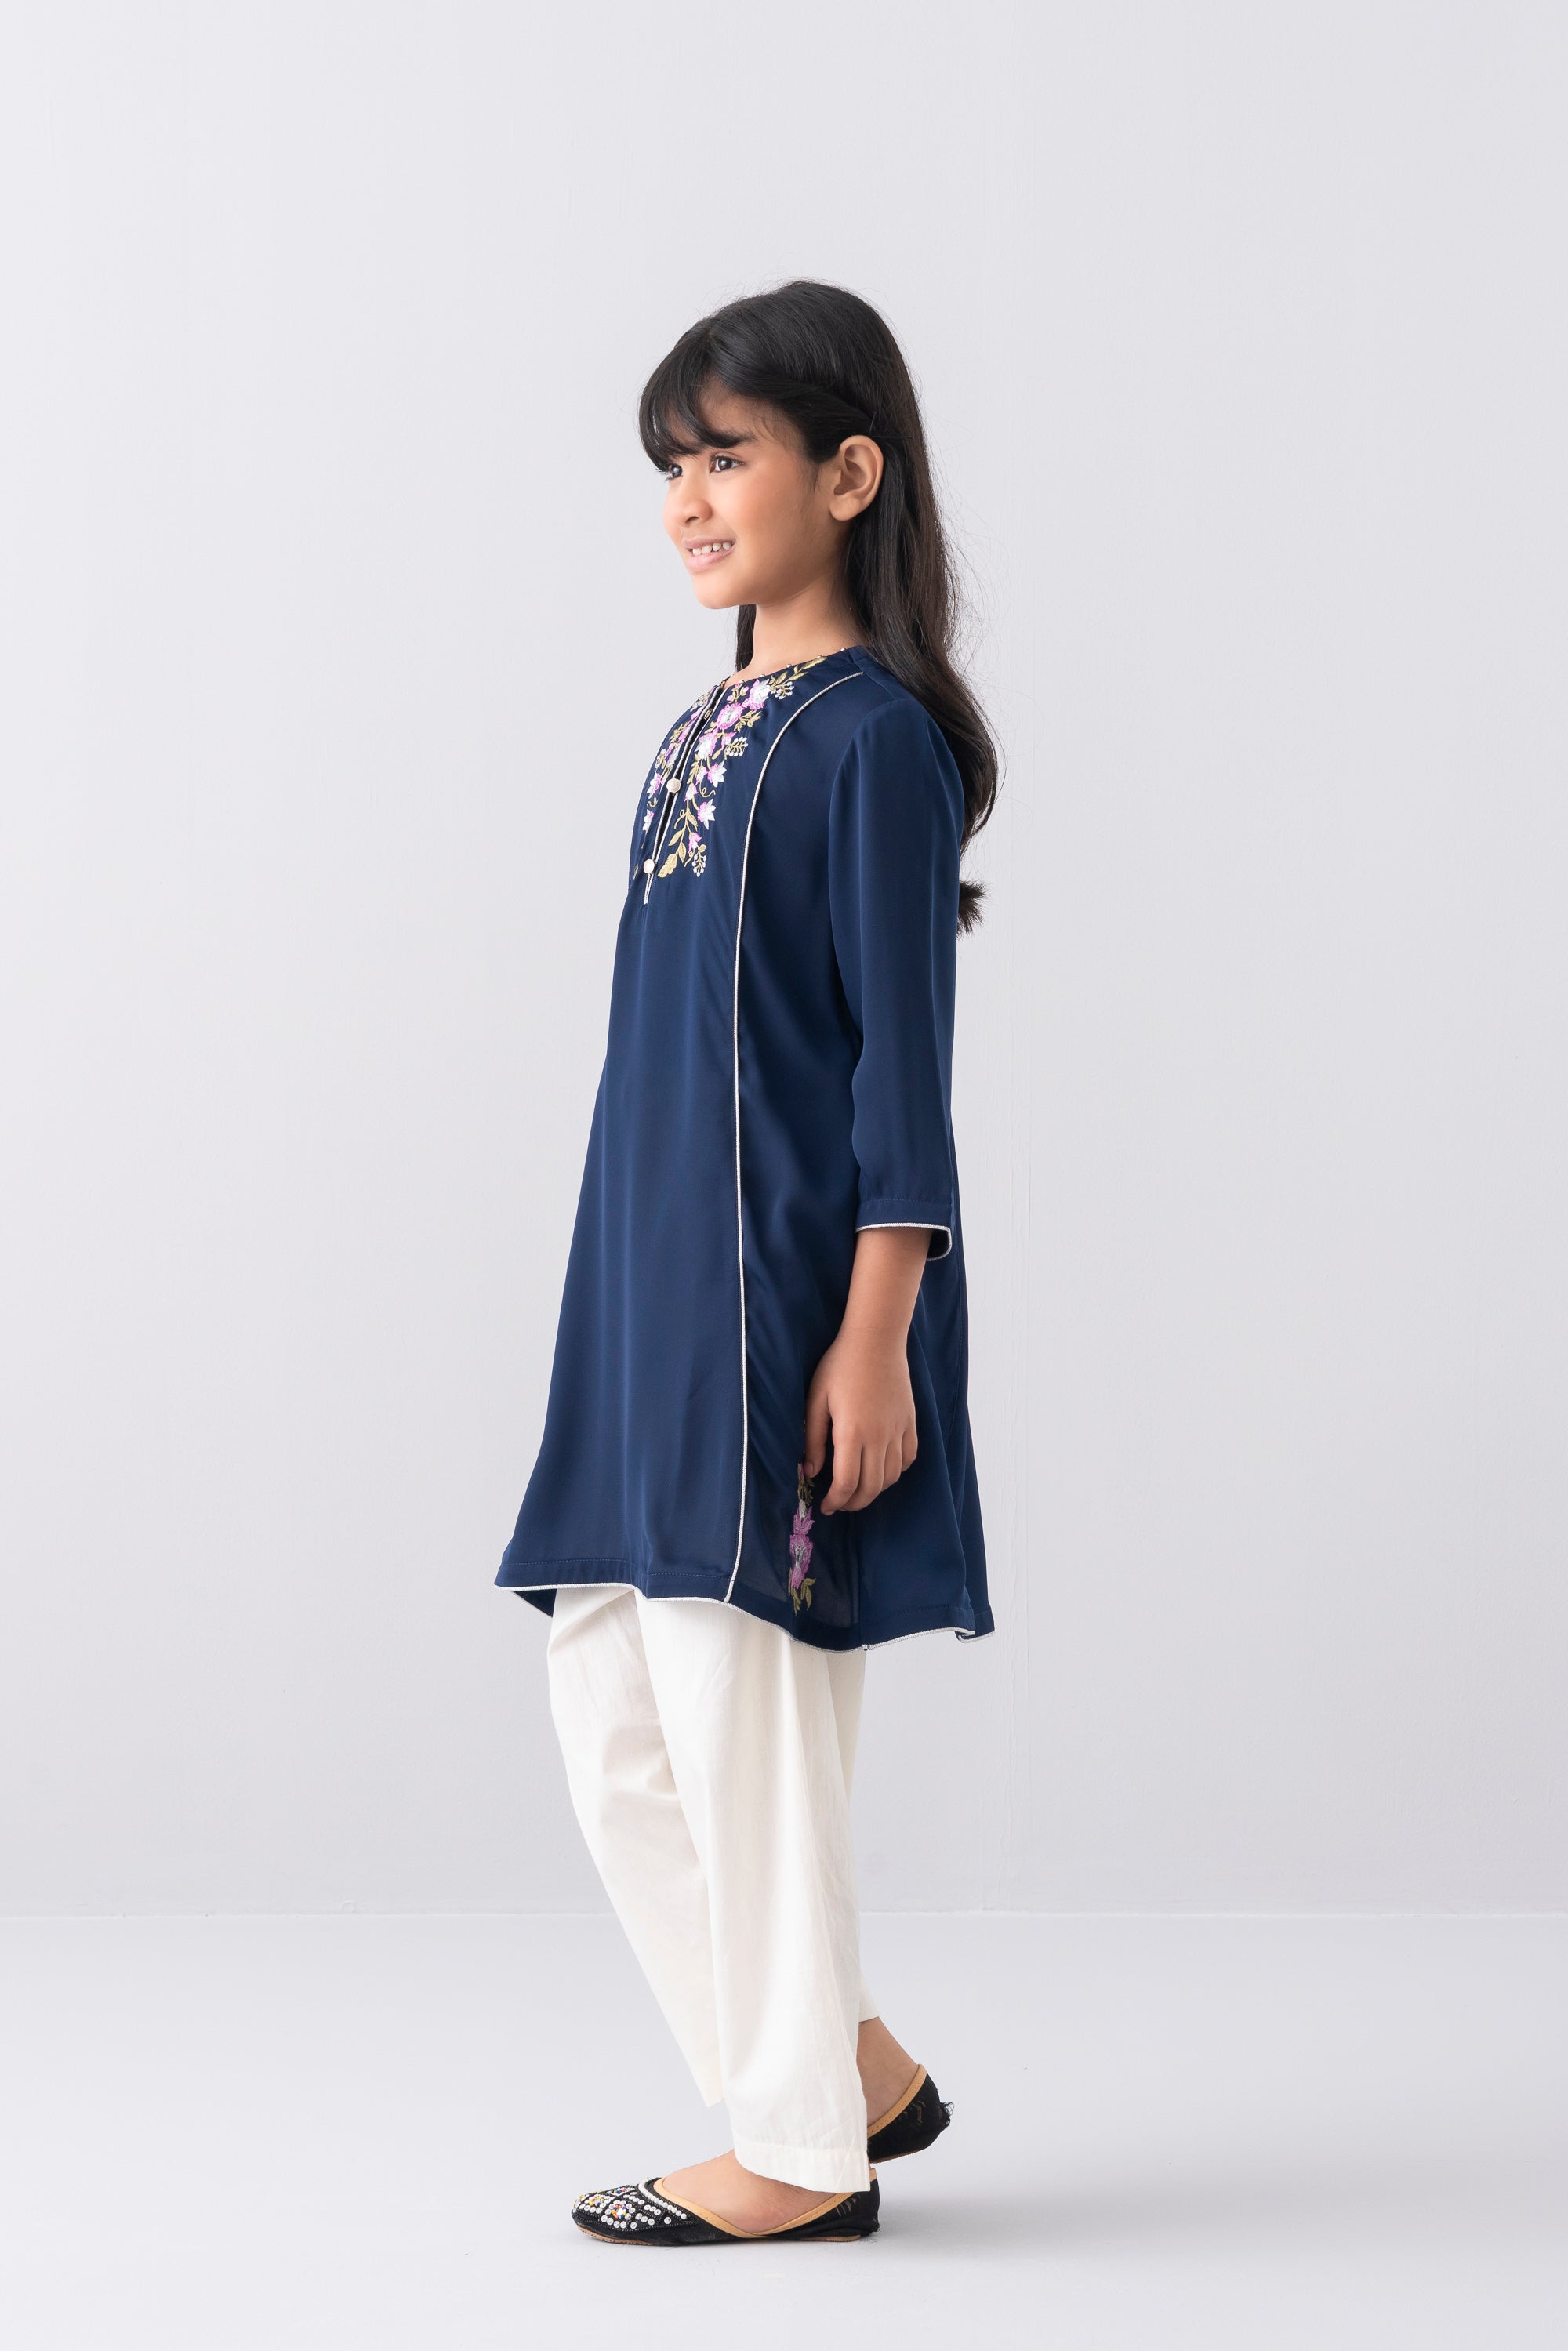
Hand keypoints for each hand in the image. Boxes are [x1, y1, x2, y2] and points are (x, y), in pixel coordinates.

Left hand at [804, 1332, 917, 1512]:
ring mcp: (899, 1430)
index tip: (825, 1506)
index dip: (835, 1501)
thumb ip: (814, 1439)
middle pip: (871, 1487)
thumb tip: (811, 1472)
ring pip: (891, 1477)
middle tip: (839, 1503)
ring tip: (857, 1488)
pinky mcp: (911, 1422)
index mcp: (852, 1432)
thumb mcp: (816, 1400)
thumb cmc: (839, 1366)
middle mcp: (879, 1436)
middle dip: (853, 1503)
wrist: (876, 1340)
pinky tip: (881, 1468)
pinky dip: (895, 1471)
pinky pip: (908, 1458)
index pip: (847, 1483)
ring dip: (874, 1490)